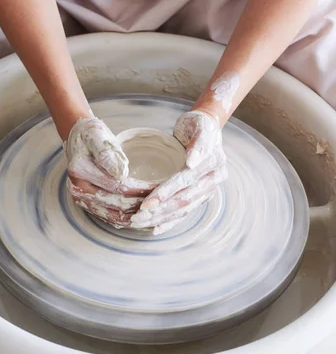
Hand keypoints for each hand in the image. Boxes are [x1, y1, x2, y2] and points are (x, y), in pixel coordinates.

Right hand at [65, 116, 153, 227]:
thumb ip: (108, 153)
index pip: (117, 186)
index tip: (159, 188)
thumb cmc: (91, 135)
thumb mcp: (98, 136)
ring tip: (156, 213)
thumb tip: (120, 173)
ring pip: (114, 216)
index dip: (140, 189)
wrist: (78, 139)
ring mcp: (82, 200)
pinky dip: (128, 220)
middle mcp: (78, 189)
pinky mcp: (88, 205)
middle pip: (116, 205)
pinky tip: (144, 219)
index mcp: (80, 171)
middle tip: (162, 203)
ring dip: (136, 216)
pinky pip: (110, 218)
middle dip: (141, 205)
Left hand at [131, 110, 227, 234]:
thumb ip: (198, 142)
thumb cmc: (197, 125)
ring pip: (183, 208)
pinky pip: (185, 211)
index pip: (185, 181)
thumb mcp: (199, 126)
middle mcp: (214, 180)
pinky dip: (170, 221)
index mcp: (214, 163)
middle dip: (160, 210)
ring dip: (161, 218)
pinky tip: (155, 228)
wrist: (204, 128)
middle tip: (137, 217)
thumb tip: (192, 162)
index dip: (166, 192)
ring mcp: (208, 190)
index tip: (146, 202)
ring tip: (140, 222)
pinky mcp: (200, 195)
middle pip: (184, 199)